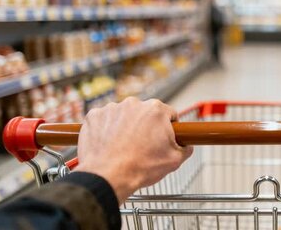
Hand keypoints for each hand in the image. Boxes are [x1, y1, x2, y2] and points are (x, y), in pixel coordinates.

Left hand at [75, 97, 192, 202]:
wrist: (108, 177)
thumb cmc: (140, 168)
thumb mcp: (174, 160)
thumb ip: (185, 148)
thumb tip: (187, 146)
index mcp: (156, 110)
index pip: (169, 114)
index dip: (169, 127)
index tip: (163, 138)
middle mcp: (134, 103)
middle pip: (145, 113)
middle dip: (146, 126)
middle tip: (143, 146)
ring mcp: (112, 108)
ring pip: (124, 115)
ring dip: (125, 127)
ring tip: (123, 147)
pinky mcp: (94, 116)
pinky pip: (104, 120)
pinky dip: (106, 129)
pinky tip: (109, 144)